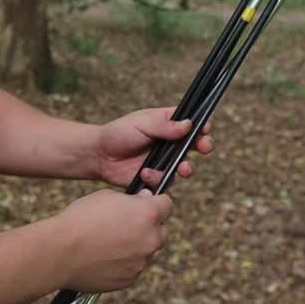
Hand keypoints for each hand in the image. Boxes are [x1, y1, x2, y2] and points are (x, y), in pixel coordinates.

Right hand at [55, 188, 173, 291]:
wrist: (61, 252)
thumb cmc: (80, 219)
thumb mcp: (107, 196)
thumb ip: (131, 200)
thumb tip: (143, 201)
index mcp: (148, 214)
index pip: (168, 205)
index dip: (156, 203)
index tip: (146, 205)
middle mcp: (151, 238)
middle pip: (160, 231)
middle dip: (147, 228)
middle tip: (124, 226)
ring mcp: (141, 262)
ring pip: (145, 251)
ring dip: (133, 246)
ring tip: (106, 243)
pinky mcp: (130, 279)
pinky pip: (132, 268)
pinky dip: (122, 263)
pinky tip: (102, 257)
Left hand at [92, 107, 214, 188]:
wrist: (100, 156)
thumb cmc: (118, 133)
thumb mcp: (142, 123)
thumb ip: (165, 126)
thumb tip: (189, 125)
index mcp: (167, 123)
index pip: (191, 122)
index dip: (201, 125)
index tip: (204, 128)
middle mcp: (169, 142)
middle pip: (195, 144)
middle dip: (204, 145)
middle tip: (204, 147)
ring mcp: (164, 160)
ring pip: (185, 165)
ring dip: (186, 167)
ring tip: (182, 168)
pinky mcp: (156, 177)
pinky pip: (167, 180)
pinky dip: (157, 178)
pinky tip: (145, 173)